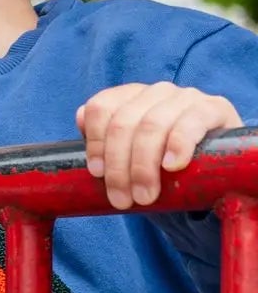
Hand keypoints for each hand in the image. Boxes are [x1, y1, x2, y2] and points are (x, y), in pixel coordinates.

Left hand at [76, 82, 242, 209]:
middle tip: (121, 199)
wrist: (212, 168)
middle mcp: (156, 92)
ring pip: (152, 125)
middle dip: (118, 166)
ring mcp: (185, 97)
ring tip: (144, 196)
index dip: (95, 142)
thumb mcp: (131, 153)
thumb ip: (105, 139)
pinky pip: (191, 122)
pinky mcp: (213, 108)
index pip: (100, 108)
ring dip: (144, 166)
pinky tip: (172, 166)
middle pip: (124, 122)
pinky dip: (178, 145)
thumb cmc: (163, 162)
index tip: (96, 174)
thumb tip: (79, 118)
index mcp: (130, 97)